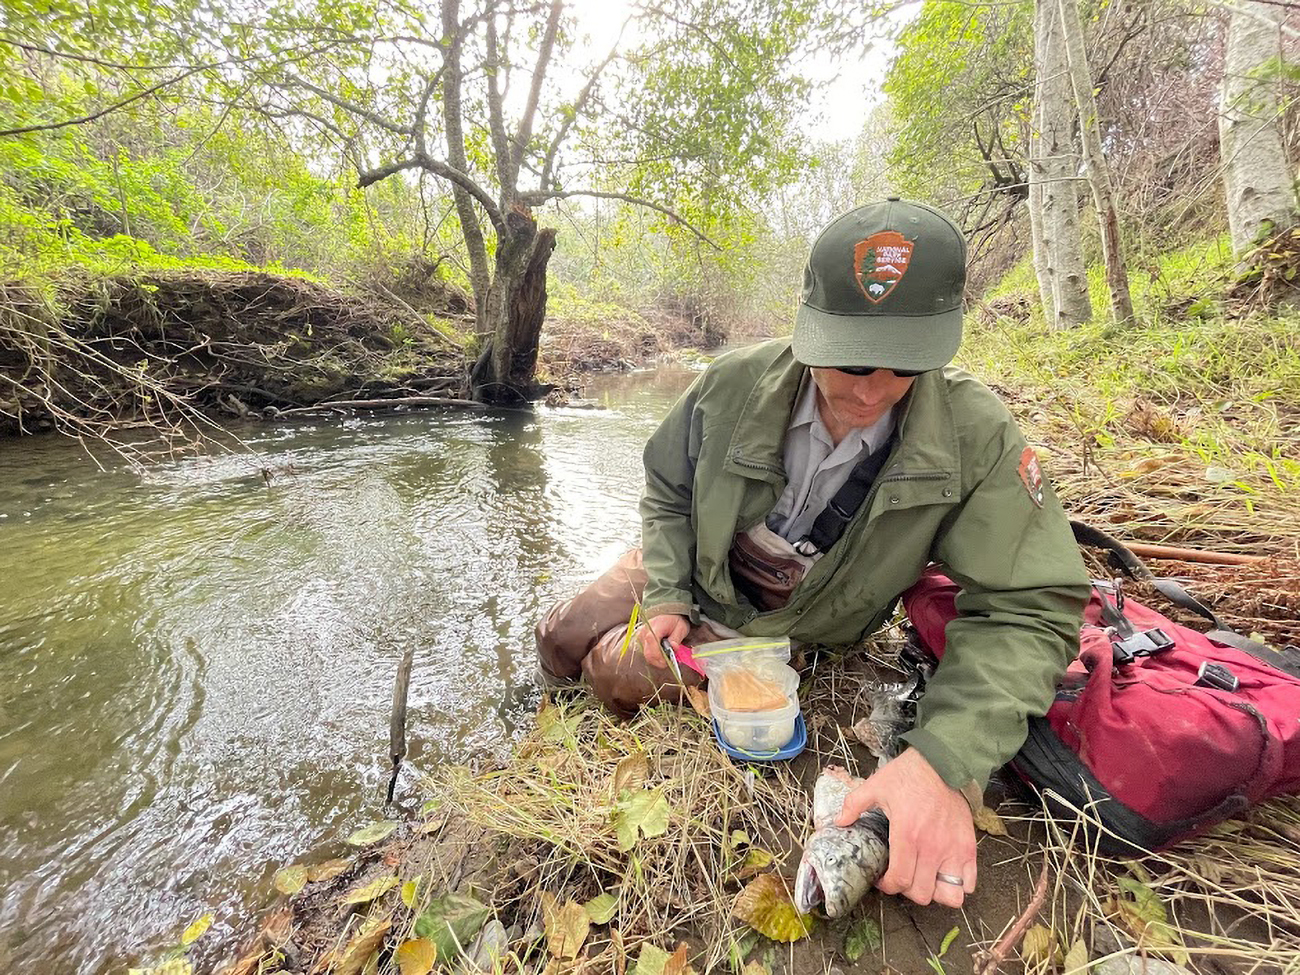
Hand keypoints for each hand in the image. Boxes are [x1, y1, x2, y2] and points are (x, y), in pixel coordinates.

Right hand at [638, 613, 689, 667]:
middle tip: (670, 662)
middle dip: (659, 661)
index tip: (668, 661)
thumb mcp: (681, 627)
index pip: (651, 640)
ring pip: (647, 655)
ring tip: (667, 657)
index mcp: (655, 625)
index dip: (659, 654)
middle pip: (647, 652)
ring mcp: (640, 637)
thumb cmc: (675, 621)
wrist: (667, 615)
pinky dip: (655, 657)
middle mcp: (644, 631)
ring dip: (657, 660)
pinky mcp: (640, 641)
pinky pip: (646, 654)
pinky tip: (662, 654)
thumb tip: (673, 648)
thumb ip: (676, 638)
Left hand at [834, 748, 976, 907]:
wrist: (943, 762)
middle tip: (902, 877)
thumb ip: (854, 805)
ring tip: (924, 879)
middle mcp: (932, 847)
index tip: (883, 879)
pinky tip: (944, 873)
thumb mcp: (876, 785)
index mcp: (907, 834)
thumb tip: (838, 822)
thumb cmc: (909, 774)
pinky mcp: (969, 847)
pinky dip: (958, 885)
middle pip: (921, 894)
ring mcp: (954, 849)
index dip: (887, 886)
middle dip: (907, 890)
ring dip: (935, 892)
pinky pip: (969, 883)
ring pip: (949, 896)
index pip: (899, 880)